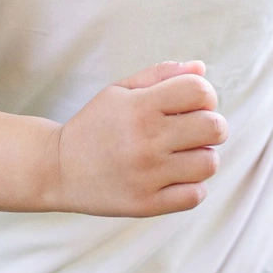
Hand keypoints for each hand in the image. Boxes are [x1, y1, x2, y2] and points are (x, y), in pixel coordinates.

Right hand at [49, 60, 227, 215]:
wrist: (57, 168)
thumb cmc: (95, 124)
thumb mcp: (120, 90)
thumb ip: (161, 75)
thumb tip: (201, 69)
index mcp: (140, 107)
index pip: (200, 91)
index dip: (206, 94)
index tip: (194, 104)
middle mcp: (146, 140)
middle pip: (214, 127)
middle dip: (212, 125)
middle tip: (195, 130)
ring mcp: (147, 175)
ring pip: (209, 163)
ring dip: (203, 157)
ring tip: (184, 155)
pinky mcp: (146, 204)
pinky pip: (195, 196)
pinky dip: (193, 186)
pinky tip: (176, 177)